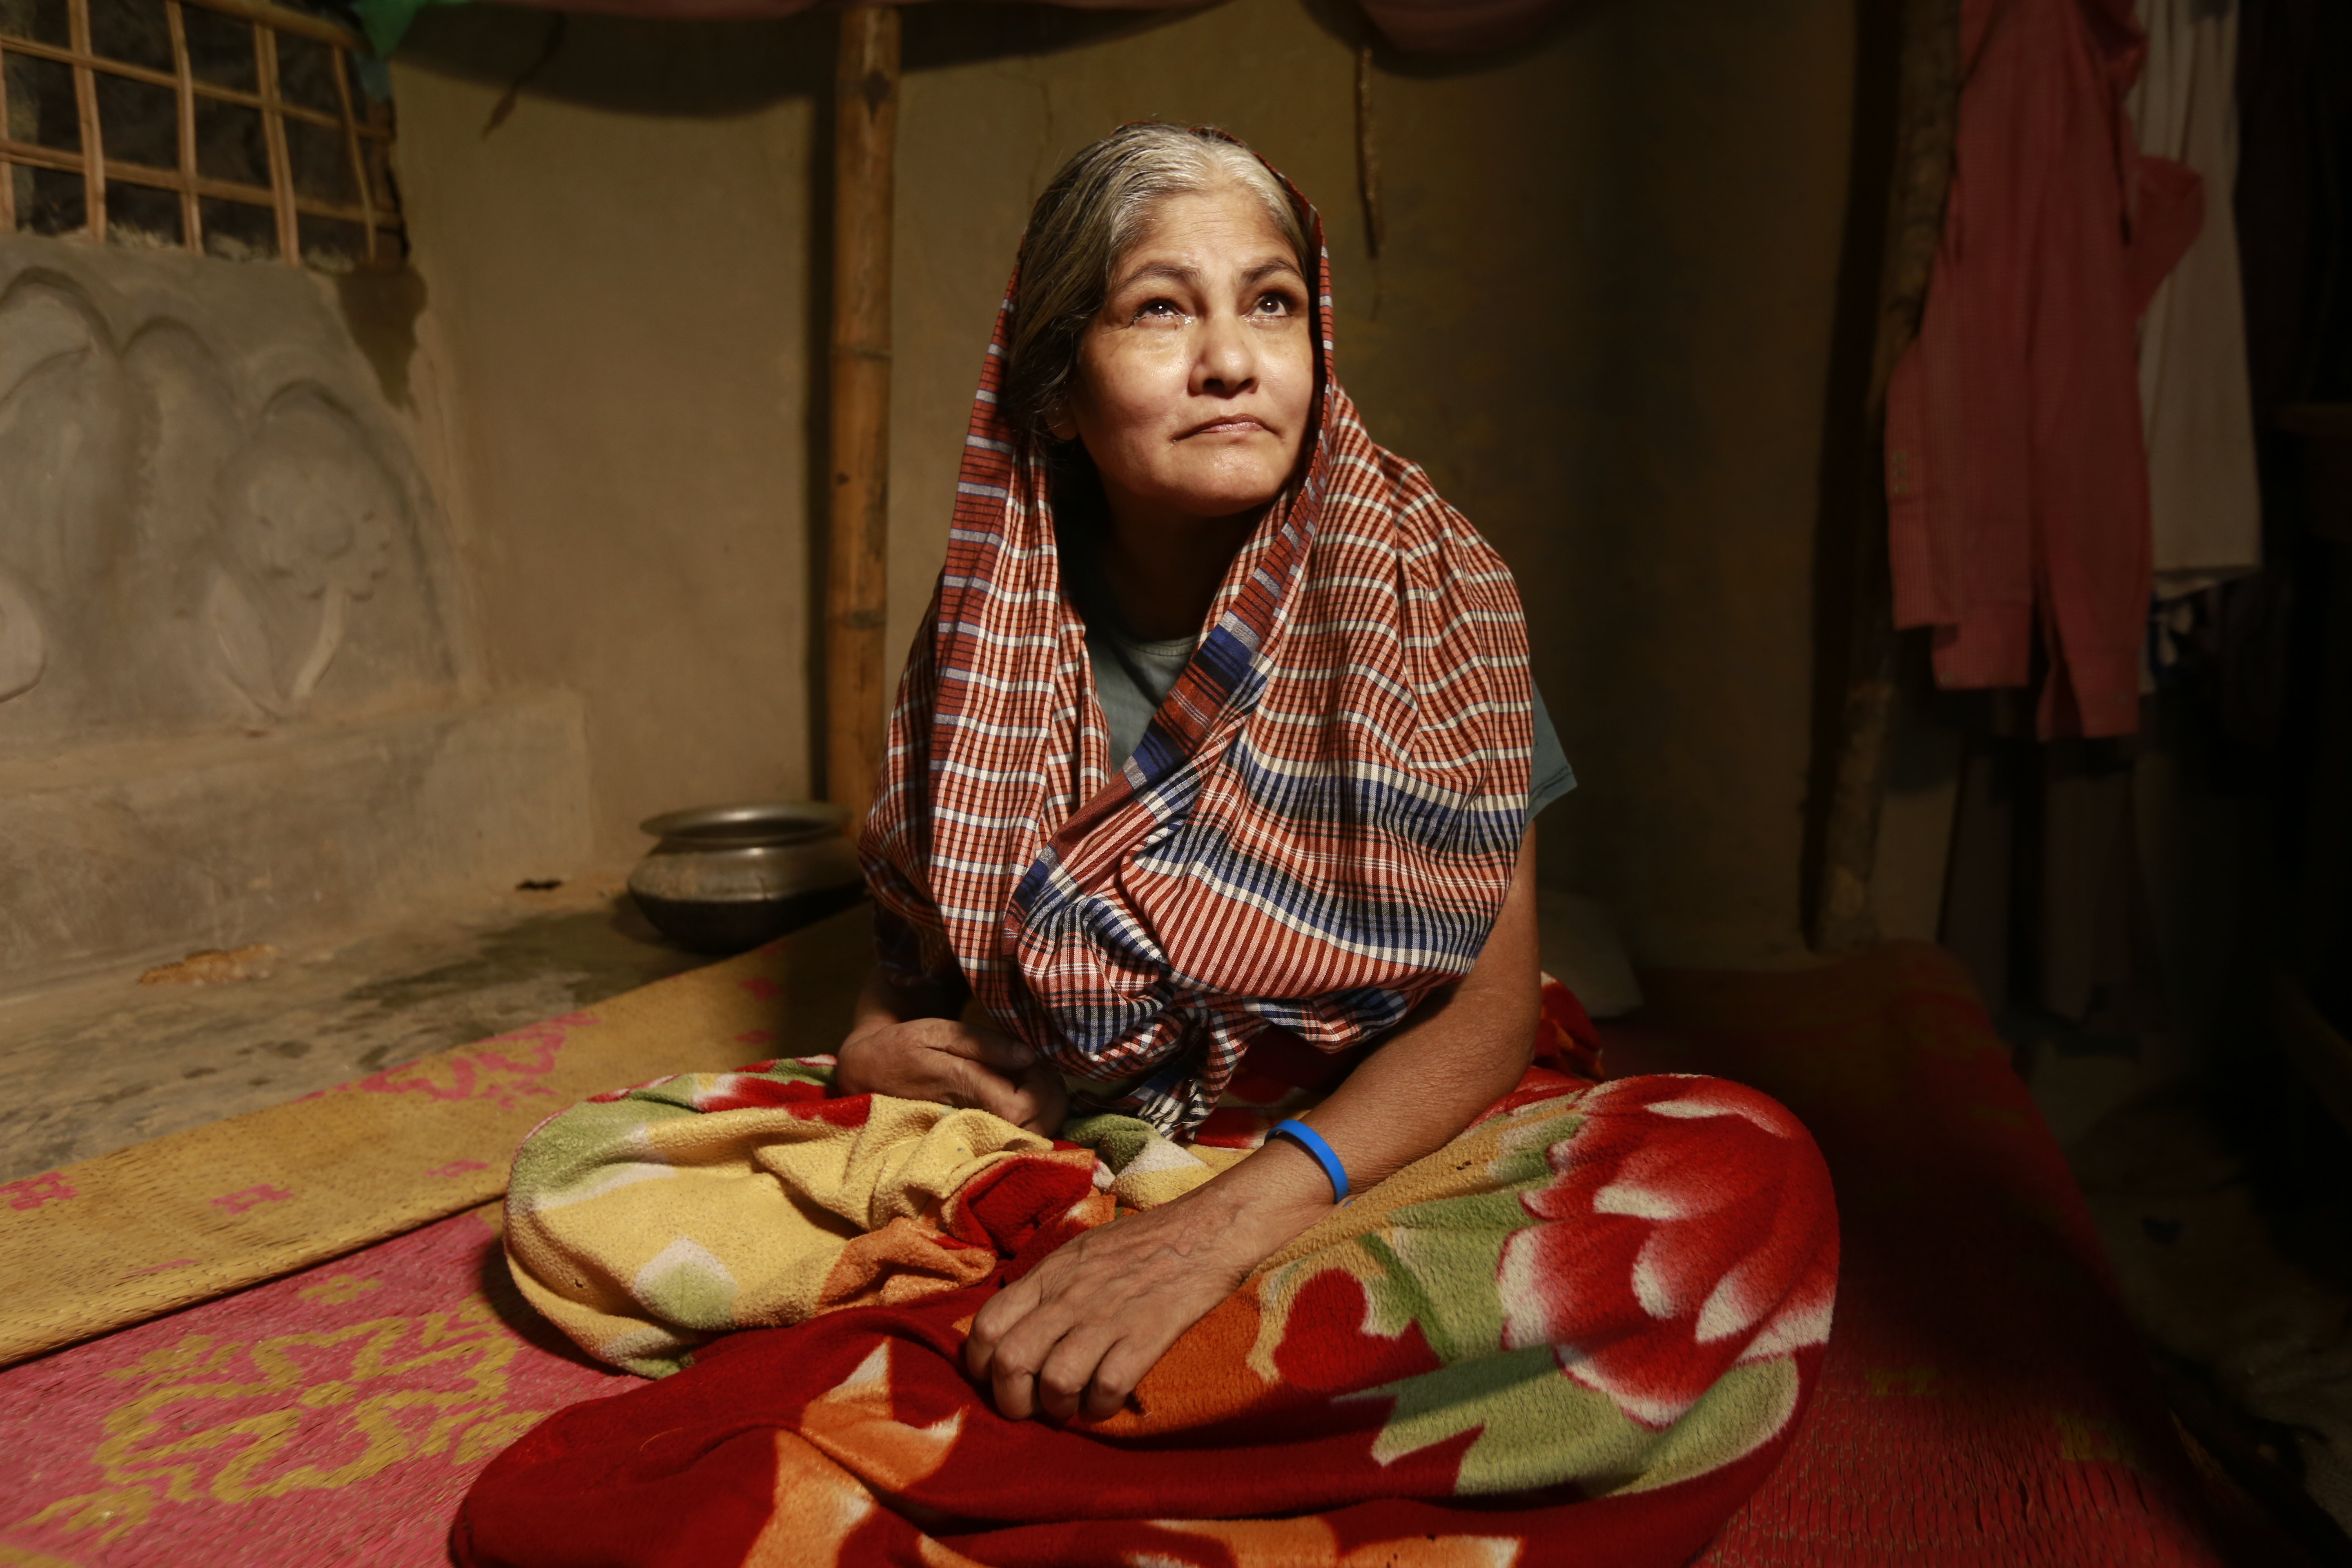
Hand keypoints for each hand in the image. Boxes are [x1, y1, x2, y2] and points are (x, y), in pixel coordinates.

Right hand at [834, 1017, 1067, 1136]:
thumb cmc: (904, 1047)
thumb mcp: (938, 1031)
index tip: (1037, 1062)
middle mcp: (972, 1118)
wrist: (867, 1075)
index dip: (1042, 1088)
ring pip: (1029, 1137)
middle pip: (1036, 1128)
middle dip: (1051, 1099)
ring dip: (1044, 1108)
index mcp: (963, 1088)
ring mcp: (972, 1132)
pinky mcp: (972, 1136)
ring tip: (1029, 1078)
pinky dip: (1031, 1117)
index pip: (1022, 1108)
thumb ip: (985, 1044)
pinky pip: (1015, 1136)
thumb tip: (1029, 1056)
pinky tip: (1019, 1091)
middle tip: (1039, 1069)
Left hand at [963, 1195, 1254, 1421]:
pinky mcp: (1147, 1334)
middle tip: (1030, 1407)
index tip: (995, 1379)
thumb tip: (1012, 1328)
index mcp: (1049, 1273)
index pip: (987, 1324)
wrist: (1205, 1228)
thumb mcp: (1079, 1252)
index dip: (980, 1364)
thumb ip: (1044, 1287)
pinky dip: (1100, 1407)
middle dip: (1012, 1400)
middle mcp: (1069, 1295)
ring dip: (1058, 1408)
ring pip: (1055, 1381)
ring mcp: (1108, 1315)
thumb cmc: (1141, 1242)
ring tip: (1071, 1406)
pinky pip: (1107, 1388)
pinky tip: (1106, 1401)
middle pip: (1011, 1362)